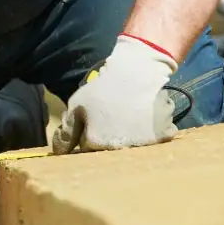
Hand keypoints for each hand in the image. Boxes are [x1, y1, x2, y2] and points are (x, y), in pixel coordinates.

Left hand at [51, 34, 179, 154]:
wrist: (137, 72)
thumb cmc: (103, 88)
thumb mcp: (76, 105)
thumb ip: (66, 133)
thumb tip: (60, 153)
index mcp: (95, 143)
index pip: (86, 151)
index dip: (87, 137)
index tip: (92, 124)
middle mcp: (119, 148)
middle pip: (109, 152)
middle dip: (107, 140)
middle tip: (111, 119)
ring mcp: (144, 144)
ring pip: (133, 147)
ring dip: (130, 137)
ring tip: (128, 115)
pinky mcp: (164, 136)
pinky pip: (156, 140)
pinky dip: (152, 132)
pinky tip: (145, 116)